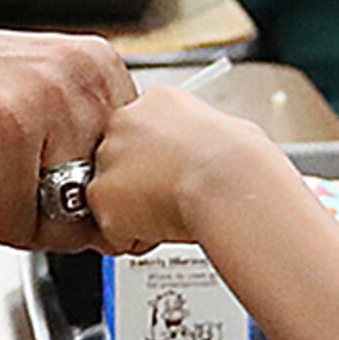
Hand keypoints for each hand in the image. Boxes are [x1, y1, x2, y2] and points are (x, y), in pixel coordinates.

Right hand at [0, 31, 130, 249]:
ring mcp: (41, 98)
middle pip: (95, 200)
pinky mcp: (3, 131)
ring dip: (6, 213)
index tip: (29, 169)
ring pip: (57, 217)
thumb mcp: (17, 117)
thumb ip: (75, 157)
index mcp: (89, 64)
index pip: (127, 171)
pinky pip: (12, 224)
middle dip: (41, 206)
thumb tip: (121, 226)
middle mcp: (74, 73)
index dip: (74, 193)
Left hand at [81, 88, 285, 250]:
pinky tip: (164, 228)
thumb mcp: (222, 128)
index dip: (158, 160)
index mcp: (155, 101)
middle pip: (119, 162)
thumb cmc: (238, 160)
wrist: (227, 181)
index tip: (175, 171)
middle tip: (173, 196)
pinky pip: (113, 229)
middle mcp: (122, 124)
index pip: (141, 132)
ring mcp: (107, 159)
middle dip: (140, 184)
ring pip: (112, 196)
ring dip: (136, 211)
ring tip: (172, 212)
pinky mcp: (100, 197)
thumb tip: (201, 152)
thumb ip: (193, 137)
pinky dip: (136, 238)